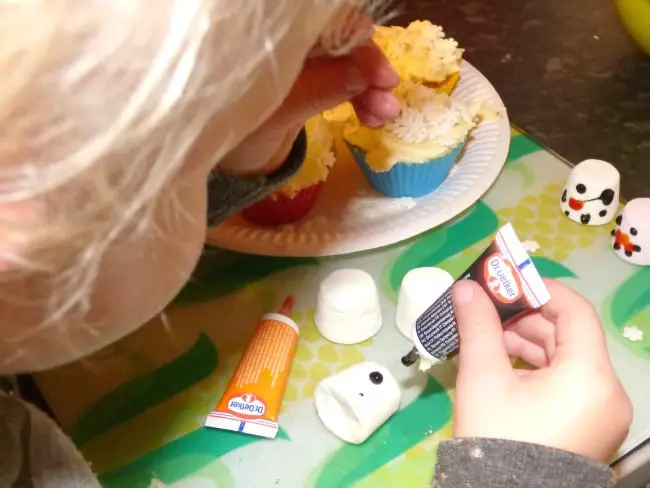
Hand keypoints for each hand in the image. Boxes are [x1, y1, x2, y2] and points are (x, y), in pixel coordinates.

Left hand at [219, 38, 399, 175]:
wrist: (229, 169)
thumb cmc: (239, 137)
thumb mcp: (278, 114)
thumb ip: (319, 89)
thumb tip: (364, 72)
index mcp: (273, 43)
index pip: (326, 24)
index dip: (358, 43)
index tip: (381, 75)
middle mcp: (290, 47)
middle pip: (342, 44)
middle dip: (369, 70)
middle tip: (389, 103)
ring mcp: (302, 66)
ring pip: (346, 65)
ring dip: (370, 88)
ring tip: (384, 118)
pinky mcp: (311, 85)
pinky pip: (343, 84)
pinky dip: (361, 98)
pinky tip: (374, 118)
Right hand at [451, 279, 631, 462]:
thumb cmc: (496, 435)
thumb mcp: (482, 377)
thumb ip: (477, 326)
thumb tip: (466, 288)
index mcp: (589, 375)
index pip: (575, 311)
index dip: (540, 290)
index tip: (506, 283)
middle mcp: (607, 392)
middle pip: (570, 335)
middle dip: (526, 320)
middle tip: (489, 314)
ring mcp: (602, 413)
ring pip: (568, 360)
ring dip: (529, 344)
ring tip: (490, 343)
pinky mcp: (591, 427)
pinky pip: (569, 384)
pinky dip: (540, 370)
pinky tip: (505, 369)